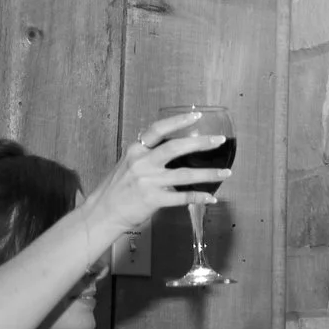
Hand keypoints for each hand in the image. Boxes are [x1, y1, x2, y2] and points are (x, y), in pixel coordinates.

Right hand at [79, 113, 233, 233]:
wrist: (102, 212)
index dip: (178, 121)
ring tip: (226, 173)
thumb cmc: (118, 188)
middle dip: (201, 143)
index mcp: (136, 150)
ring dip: (208, 174)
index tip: (197, 116)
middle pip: (175, 148)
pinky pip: (182, 197)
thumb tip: (175, 149)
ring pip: (185, 174)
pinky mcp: (153, 199)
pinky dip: (198, 197)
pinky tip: (211, 198)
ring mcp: (148, 181)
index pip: (158, 130)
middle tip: (220, 141)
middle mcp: (142, 163)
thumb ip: (149, 156)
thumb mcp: (129, 164)